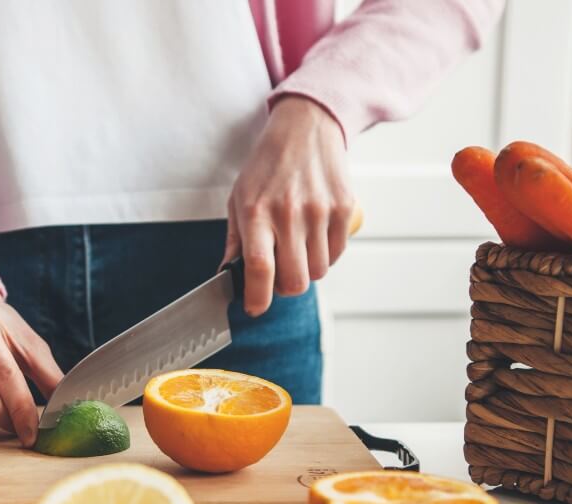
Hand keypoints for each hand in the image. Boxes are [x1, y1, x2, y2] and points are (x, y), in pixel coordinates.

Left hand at [225, 96, 357, 315]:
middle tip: (278, 275)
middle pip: (295, 281)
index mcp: (257, 212)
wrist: (305, 128)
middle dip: (284, 288)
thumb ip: (234, 240)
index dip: (257, 297)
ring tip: (297, 246)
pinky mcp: (344, 209)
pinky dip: (325, 254)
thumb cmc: (267, 165)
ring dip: (306, 269)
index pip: (260, 268)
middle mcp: (289, 213)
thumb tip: (227, 275)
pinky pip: (336, 254)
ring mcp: (320, 211)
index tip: (253, 308)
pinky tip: (314, 235)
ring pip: (317, 272)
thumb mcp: (239, 197)